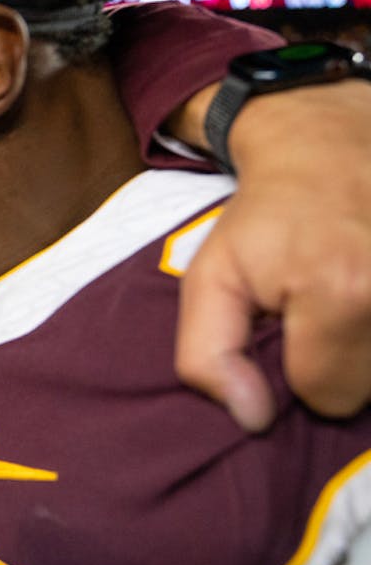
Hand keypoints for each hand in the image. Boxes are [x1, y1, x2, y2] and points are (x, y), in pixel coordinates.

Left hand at [176, 78, 370, 430]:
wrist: (330, 146)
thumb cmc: (265, 218)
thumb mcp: (212, 278)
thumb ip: (208, 354)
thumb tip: (251, 419)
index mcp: (342, 293)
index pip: (327, 396)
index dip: (301, 368)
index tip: (294, 323)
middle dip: (345, 358)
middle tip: (328, 305)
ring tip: (355, 298)